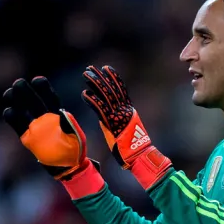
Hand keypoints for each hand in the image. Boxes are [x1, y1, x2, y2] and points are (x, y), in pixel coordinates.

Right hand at [3, 76, 96, 179]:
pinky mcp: (28, 138)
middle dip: (25, 91)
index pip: (50, 98)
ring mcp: (35, 127)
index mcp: (58, 114)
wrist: (67, 167)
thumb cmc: (74, 150)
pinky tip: (9, 111)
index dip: (43, 89)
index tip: (37, 81)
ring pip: (22, 110)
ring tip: (8, 93)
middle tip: (18, 83)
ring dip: (15, 100)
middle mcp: (45, 118)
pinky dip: (12, 118)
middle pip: (33, 101)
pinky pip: (18, 126)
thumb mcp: (75, 136)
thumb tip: (61, 114)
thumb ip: (67, 125)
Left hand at [81, 65, 172, 189]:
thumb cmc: (131, 146)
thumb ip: (115, 120)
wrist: (138, 155)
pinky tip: (85, 93)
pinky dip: (92, 100)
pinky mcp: (112, 123)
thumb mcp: (123, 129)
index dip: (114, 78)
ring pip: (106, 96)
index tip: (106, 68)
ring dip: (95, 84)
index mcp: (129, 110)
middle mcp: (125, 110)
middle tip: (90, 68)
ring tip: (86, 75)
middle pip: (111, 89)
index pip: (121, 90)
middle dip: (100, 77)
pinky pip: (101, 109)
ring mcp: (119, 115)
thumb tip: (105, 117)